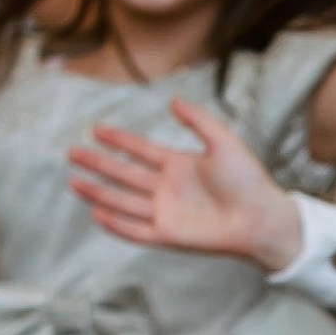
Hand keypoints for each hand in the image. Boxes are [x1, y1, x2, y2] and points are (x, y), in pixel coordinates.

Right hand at [67, 97, 303, 270]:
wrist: (263, 217)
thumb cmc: (249, 181)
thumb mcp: (224, 142)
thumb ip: (198, 121)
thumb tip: (173, 100)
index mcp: (179, 165)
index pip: (141, 149)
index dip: (119, 140)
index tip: (96, 129)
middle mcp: (168, 188)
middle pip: (125, 174)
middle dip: (98, 164)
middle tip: (72, 152)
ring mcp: (166, 212)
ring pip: (123, 200)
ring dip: (98, 192)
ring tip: (73, 181)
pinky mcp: (169, 234)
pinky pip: (136, 230)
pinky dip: (116, 224)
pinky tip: (97, 213)